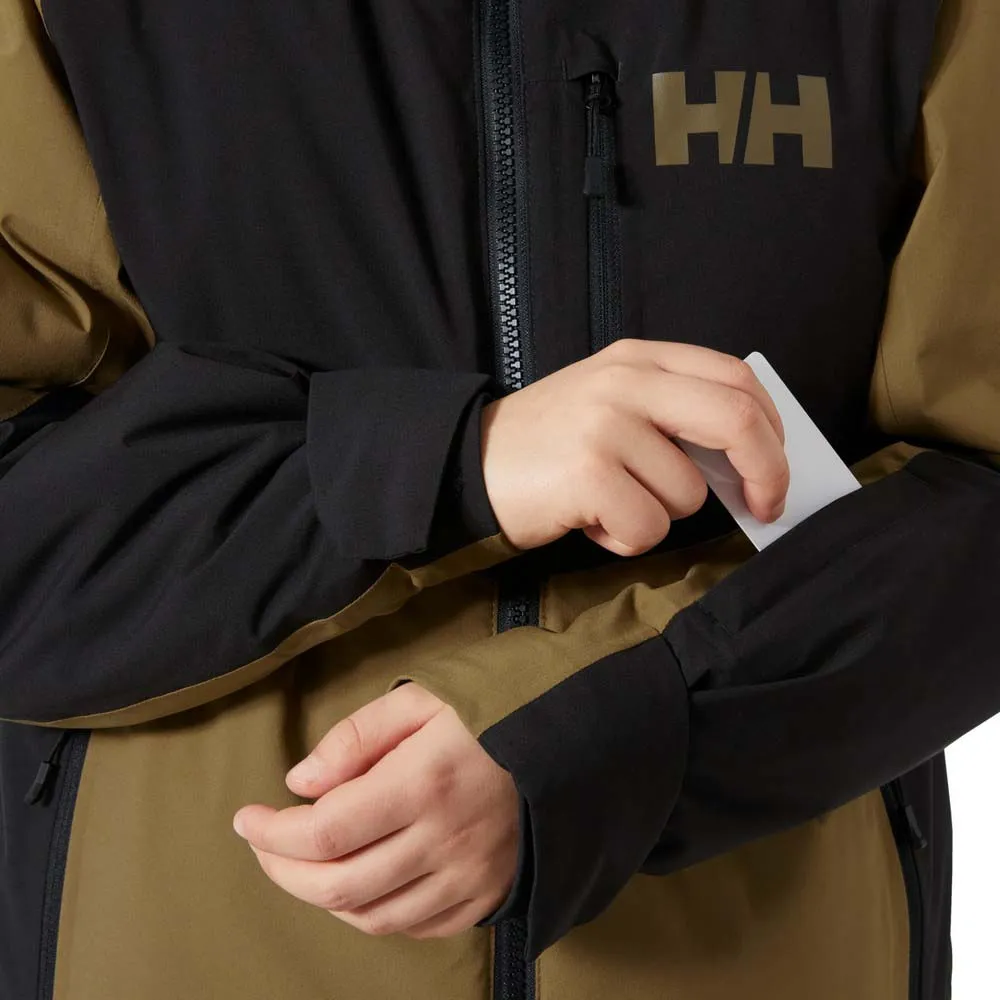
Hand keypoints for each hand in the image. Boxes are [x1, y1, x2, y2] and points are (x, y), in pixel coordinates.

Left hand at [233, 684, 518, 938]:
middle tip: (264, 843)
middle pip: (338, 884)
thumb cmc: (492, 709)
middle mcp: (446, 840)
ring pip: (372, 916)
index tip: (247, 817)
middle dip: (282, 869)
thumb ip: (357, 736)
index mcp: (425, 783)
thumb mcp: (422, 699)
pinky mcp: (487, 894)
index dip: (272, 832)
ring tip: (303, 864)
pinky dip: (372, 915)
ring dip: (321, 896)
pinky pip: (415, 927)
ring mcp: (470, 876)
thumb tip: (301, 781)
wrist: (571, 739)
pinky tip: (357, 885)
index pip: (324, 831)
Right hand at [481, 339, 788, 555]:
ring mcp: (605, 425)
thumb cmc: (549, 444)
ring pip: (687, 495)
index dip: (772, 429)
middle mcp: (625, 383)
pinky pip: (647, 529)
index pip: (736, 378)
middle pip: (736, 420)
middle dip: (767, 473)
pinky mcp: (587, 473)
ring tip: (609, 504)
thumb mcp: (611, 403)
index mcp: (638, 359)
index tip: (775, 469)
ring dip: (657, 516)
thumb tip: (748, 460)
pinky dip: (624, 540)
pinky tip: (590, 520)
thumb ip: (672, 413)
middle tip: (766, 508)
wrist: (468, 463)